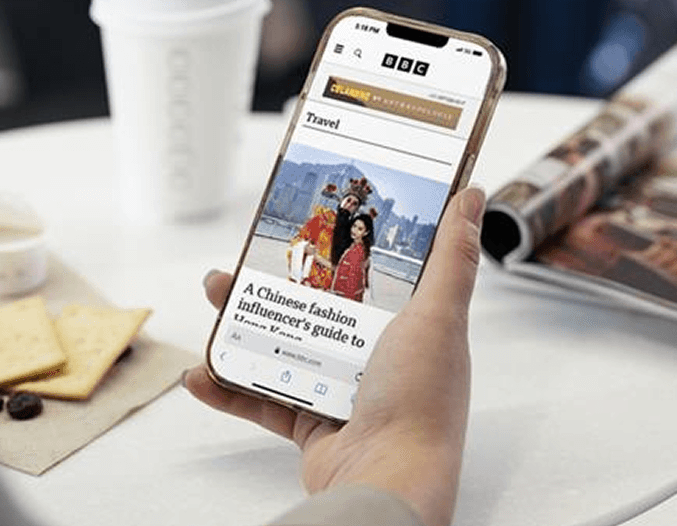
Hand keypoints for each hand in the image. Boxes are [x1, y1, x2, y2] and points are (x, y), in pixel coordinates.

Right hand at [184, 186, 485, 525]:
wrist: (386, 482)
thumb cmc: (420, 403)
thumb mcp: (438, 314)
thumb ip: (451, 257)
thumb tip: (472, 196)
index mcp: (415, 328)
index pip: (381, 275)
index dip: (349, 247)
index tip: (317, 220)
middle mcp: (382, 359)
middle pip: (323, 308)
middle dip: (282, 282)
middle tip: (249, 259)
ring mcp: (346, 392)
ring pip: (288, 347)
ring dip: (247, 324)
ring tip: (217, 296)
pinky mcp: (313, 425)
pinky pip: (265, 400)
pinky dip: (232, 387)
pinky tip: (204, 371)